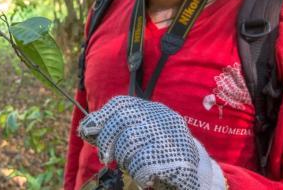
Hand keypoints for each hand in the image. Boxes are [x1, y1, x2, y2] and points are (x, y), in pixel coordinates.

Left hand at [78, 96, 224, 189]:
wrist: (196, 177)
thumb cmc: (158, 157)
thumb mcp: (138, 138)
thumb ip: (115, 131)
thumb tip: (86, 129)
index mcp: (153, 110)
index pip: (120, 104)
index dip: (101, 117)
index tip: (89, 132)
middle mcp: (163, 118)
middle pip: (122, 119)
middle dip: (107, 140)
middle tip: (107, 158)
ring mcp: (171, 136)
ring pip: (130, 141)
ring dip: (124, 159)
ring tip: (132, 166)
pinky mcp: (177, 158)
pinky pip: (142, 163)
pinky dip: (137, 173)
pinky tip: (143, 177)